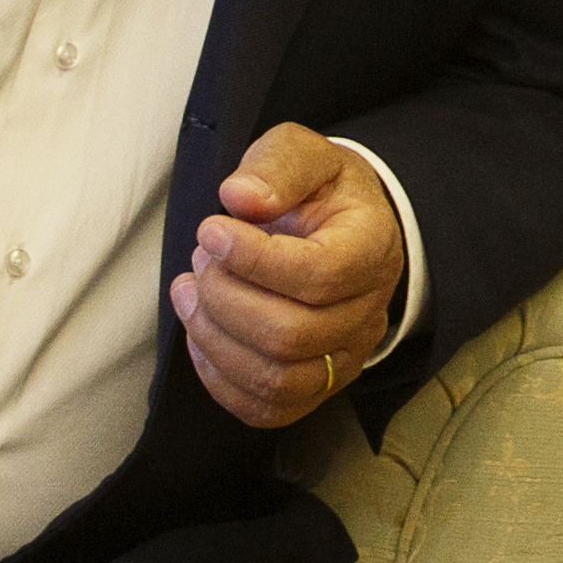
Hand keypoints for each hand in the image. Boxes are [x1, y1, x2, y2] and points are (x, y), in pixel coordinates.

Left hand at [170, 123, 402, 430]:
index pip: (318, 275)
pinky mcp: (318, 386)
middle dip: (225, 299)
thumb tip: (240, 198)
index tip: (209, 229)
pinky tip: (199, 333)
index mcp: (374, 248)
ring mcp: (347, 357)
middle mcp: (370, 311)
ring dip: (214, 338)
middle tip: (199, 260)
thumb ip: (276, 167)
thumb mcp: (304, 154)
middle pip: (290, 334)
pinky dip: (220, 379)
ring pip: (276, 378)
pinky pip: (268, 409)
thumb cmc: (317, 191)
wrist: (338, 228)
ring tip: (189, 291)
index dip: (253, 260)